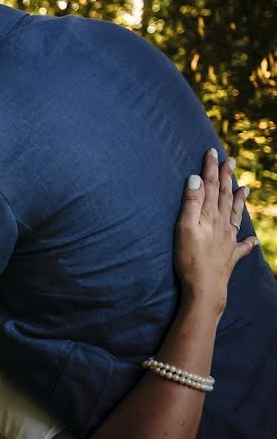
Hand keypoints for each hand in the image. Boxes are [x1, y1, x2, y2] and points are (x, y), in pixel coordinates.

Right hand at [174, 149, 258, 314]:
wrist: (206, 287)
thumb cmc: (190, 258)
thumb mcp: (185, 227)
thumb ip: (192, 203)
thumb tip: (196, 179)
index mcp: (210, 216)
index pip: (212, 186)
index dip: (211, 168)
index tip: (212, 152)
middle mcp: (222, 224)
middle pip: (226, 196)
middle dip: (227, 178)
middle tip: (230, 161)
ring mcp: (228, 240)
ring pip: (236, 215)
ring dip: (240, 200)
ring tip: (245, 188)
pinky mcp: (230, 256)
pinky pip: (242, 246)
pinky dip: (248, 241)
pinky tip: (252, 240)